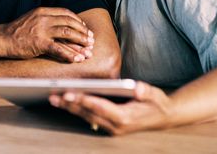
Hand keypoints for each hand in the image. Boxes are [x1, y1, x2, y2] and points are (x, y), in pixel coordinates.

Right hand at [0, 7, 94, 62]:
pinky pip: (59, 48)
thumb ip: (46, 20)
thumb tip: (63, 28)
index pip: (66, 13)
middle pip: (70, 22)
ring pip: (68, 33)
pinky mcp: (39, 43)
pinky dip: (70, 54)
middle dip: (83, 32)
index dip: (77, 21)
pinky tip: (76, 59)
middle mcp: (44, 18)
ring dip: (80, 42)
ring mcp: (41, 30)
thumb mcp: (32, 19)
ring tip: (88, 49)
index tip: (84, 28)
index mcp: (43, 11)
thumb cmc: (17, 32)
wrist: (1, 39)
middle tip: (91, 40)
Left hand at [49, 81, 171, 135]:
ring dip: (70, 108)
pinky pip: (89, 118)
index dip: (84, 100)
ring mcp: (111, 128)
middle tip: (54, 95)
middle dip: (70, 105)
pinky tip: (65, 102)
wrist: (163, 117)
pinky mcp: (108, 126)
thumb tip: (138, 88)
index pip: (100, 108)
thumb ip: (145, 91)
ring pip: (86, 117)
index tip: (70, 94)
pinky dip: (77, 110)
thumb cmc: (157, 103)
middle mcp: (116, 126)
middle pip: (88, 114)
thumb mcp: (154, 95)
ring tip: (53, 98)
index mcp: (126, 118)